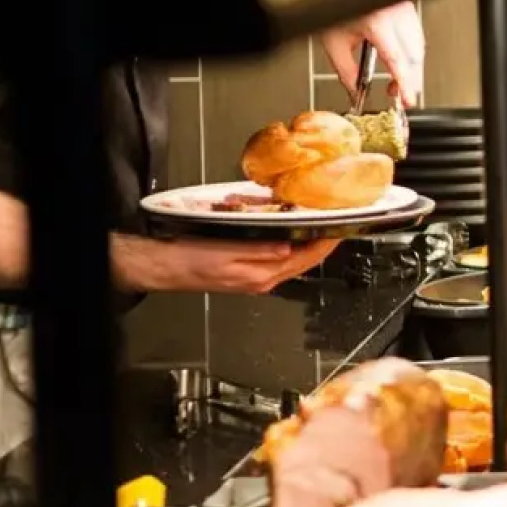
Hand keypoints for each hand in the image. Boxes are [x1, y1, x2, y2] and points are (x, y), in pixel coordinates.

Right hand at [112, 234, 340, 293]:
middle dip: (321, 245)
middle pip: (304, 262)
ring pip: (293, 262)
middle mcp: (262, 280)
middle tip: (335, 226)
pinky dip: (290, 248)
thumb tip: (288, 248)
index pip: (304, 259)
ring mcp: (256, 279)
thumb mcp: (227, 251)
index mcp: (261, 275)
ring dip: (307, 246)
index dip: (325, 243)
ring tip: (319, 229)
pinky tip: (292, 237)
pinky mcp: (248, 274)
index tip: (338, 229)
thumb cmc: (191, 259)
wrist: (167, 267)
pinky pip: (278, 261)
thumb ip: (259, 251)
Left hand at [321, 1, 425, 107]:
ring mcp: (404, 9)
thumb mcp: (334, 42)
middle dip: (411, 80)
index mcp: (376, 21)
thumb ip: (346, 71)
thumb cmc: (335, 4)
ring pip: (418, 47)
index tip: (406, 99)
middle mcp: (395, 13)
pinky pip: (417, 36)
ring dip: (412, 69)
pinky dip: (412, 55)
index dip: (403, 82)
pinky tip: (401, 65)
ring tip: (396, 84)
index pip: (396, 58)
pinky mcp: (407, 8)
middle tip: (402, 98)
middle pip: (414, 55)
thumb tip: (355, 92)